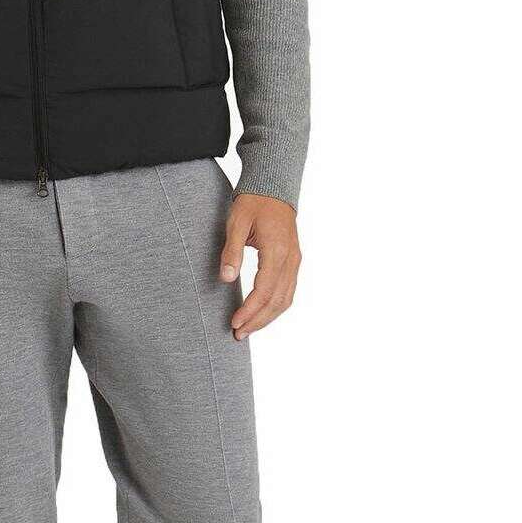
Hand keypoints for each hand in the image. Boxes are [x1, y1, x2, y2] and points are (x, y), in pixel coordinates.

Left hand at [219, 193, 300, 339]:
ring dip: (268, 317)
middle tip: (238, 334)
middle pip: (277, 301)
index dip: (249, 310)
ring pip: (286, 299)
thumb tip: (226, 279)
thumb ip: (232, 251)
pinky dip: (276, 307)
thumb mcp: (236, 223)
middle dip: (258, 320)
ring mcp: (295, 261)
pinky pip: (288, 291)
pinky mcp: (294, 261)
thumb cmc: (253, 202)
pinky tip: (261, 314)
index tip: (234, 323)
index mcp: (277, 251)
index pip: (264, 290)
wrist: (273, 188)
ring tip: (248, 329)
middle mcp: (291, 259)